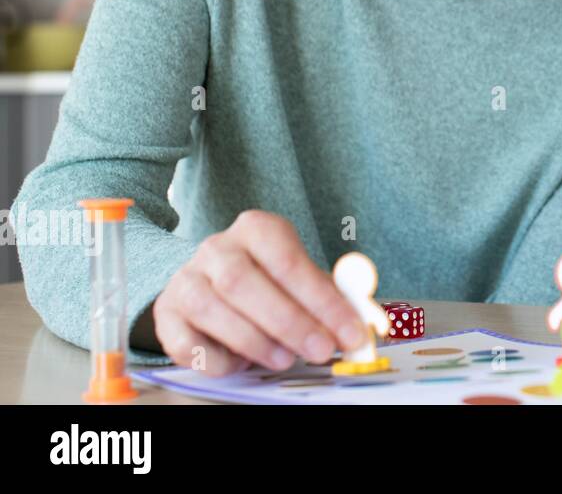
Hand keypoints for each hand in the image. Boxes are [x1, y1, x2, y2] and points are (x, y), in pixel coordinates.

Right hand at [152, 210, 366, 375]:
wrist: (210, 282)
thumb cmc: (269, 282)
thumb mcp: (302, 280)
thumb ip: (331, 298)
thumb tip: (363, 325)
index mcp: (257, 229)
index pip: (289, 261)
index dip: (322, 300)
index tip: (350, 332)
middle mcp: (216, 248)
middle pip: (245, 282)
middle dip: (289, 322)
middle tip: (321, 350)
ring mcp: (186, 279)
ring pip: (213, 309)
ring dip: (254, 340)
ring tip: (285, 360)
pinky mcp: (166, 313)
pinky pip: (185, 341)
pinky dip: (215, 358)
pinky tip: (239, 363)